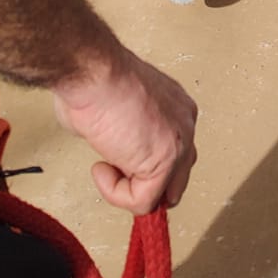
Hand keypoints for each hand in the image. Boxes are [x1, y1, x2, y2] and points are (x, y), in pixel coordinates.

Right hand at [53, 49, 197, 213]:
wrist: (94, 75)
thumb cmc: (96, 84)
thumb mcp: (116, 110)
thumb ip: (124, 134)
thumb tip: (111, 148)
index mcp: (175, 108)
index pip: (174, 154)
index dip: (141, 167)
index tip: (117, 165)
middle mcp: (184, 124)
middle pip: (176, 177)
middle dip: (141, 183)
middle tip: (114, 174)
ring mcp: (179, 143)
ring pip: (161, 193)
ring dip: (127, 190)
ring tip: (105, 166)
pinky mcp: (165, 162)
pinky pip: (142, 201)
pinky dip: (115, 194)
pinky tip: (102, 168)